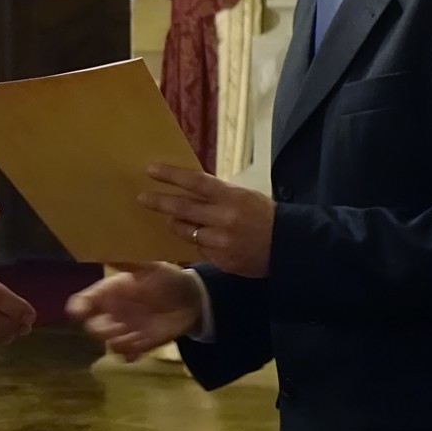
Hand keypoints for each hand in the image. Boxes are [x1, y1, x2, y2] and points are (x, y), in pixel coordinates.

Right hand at [66, 263, 202, 361]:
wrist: (191, 298)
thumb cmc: (166, 278)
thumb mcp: (149, 266)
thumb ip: (128, 263)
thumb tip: (106, 253)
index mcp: (110, 292)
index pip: (84, 301)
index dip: (78, 307)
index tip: (79, 312)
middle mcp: (113, 312)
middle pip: (93, 327)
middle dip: (100, 329)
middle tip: (116, 326)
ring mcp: (126, 330)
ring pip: (110, 343)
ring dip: (118, 342)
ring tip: (133, 337)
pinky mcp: (140, 344)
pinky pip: (128, 354)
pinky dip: (130, 355)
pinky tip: (138, 352)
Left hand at [140, 166, 275, 277]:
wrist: (289, 247)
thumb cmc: (265, 215)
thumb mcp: (244, 196)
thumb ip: (217, 193)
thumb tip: (188, 186)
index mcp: (231, 197)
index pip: (195, 182)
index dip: (171, 175)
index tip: (151, 170)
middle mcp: (224, 219)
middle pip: (183, 208)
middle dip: (159, 202)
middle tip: (141, 197)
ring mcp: (221, 242)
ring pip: (186, 231)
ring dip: (175, 224)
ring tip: (169, 218)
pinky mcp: (222, 260)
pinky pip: (199, 249)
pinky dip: (196, 242)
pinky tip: (201, 238)